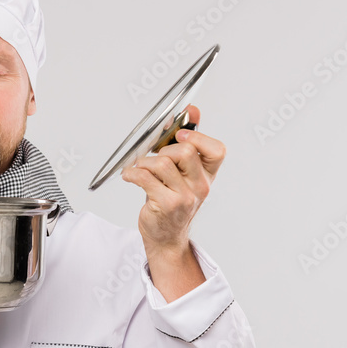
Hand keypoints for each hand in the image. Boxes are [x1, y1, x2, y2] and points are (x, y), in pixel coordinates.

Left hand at [120, 105, 225, 299]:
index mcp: (207, 175)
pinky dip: (132, 173)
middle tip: (155, 156)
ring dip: (145, 162)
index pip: (217, 150)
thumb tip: (192, 111)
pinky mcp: (166, 204)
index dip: (199, 137)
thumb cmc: (172, 201)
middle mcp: (200, 186)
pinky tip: (129, 175)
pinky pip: (145, 177)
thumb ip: (187, 145)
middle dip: (165, 148)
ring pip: (162, 163)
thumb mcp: (184, 174)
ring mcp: (185, 196)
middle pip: (186, 151)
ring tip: (139, 168)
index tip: (180, 132)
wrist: (166, 236)